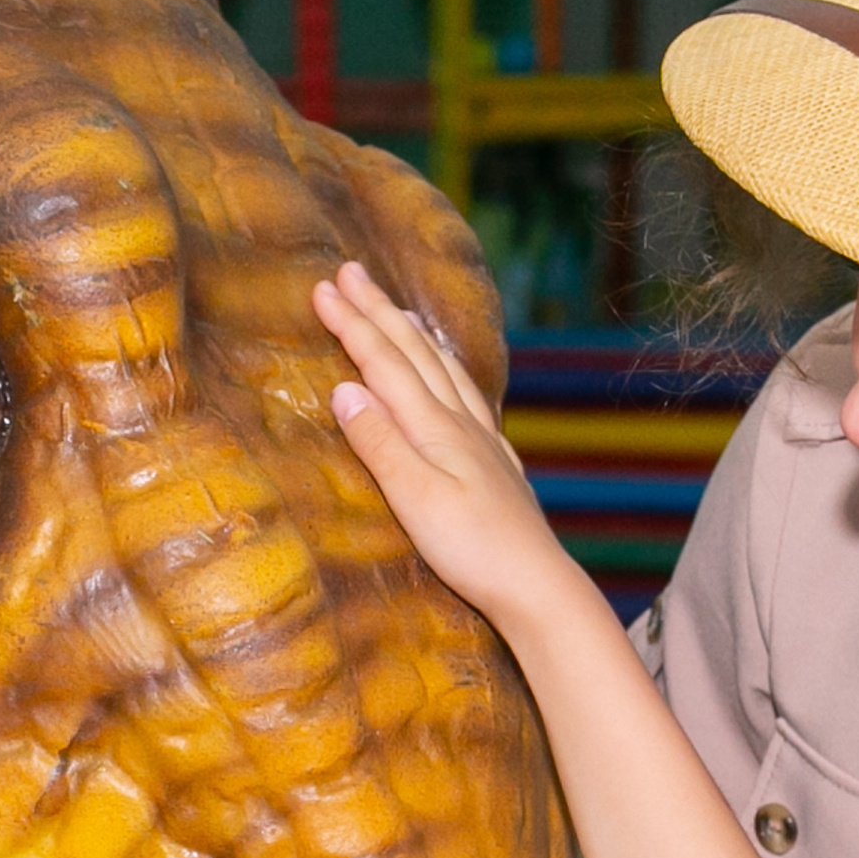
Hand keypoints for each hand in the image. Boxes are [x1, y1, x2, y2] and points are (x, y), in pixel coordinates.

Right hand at [316, 262, 580, 630]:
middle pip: (414, 354)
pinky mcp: (495, 464)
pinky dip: (448, 370)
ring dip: (414, 334)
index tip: (322, 287)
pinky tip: (451, 376)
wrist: (536, 585)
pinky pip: (466, 396)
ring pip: (444, 369)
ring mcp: (482, 441)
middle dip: (378, 311)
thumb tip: (345, 389)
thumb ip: (380, 444)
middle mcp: (461, 424)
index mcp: (435, 428)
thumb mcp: (415, 500)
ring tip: (397, 308)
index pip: (384, 363)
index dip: (352, 324)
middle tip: (349, 271)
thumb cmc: (473, 550)